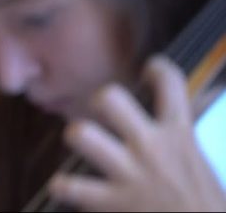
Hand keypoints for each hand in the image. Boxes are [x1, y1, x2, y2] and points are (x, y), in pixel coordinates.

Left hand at [49, 55, 225, 211]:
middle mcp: (150, 149)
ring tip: (83, 143)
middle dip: (100, 99)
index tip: (149, 72)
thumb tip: (202, 98)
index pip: (170, 83)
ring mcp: (127, 175)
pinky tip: (65, 187)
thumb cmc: (206, 207)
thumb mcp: (204, 164)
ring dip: (77, 136)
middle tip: (103, 112)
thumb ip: (189, 133)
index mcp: (180, 137)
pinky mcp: (109, 204)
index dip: (157, 69)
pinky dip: (62, 187)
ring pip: (81, 134)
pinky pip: (68, 187)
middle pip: (109, 98)